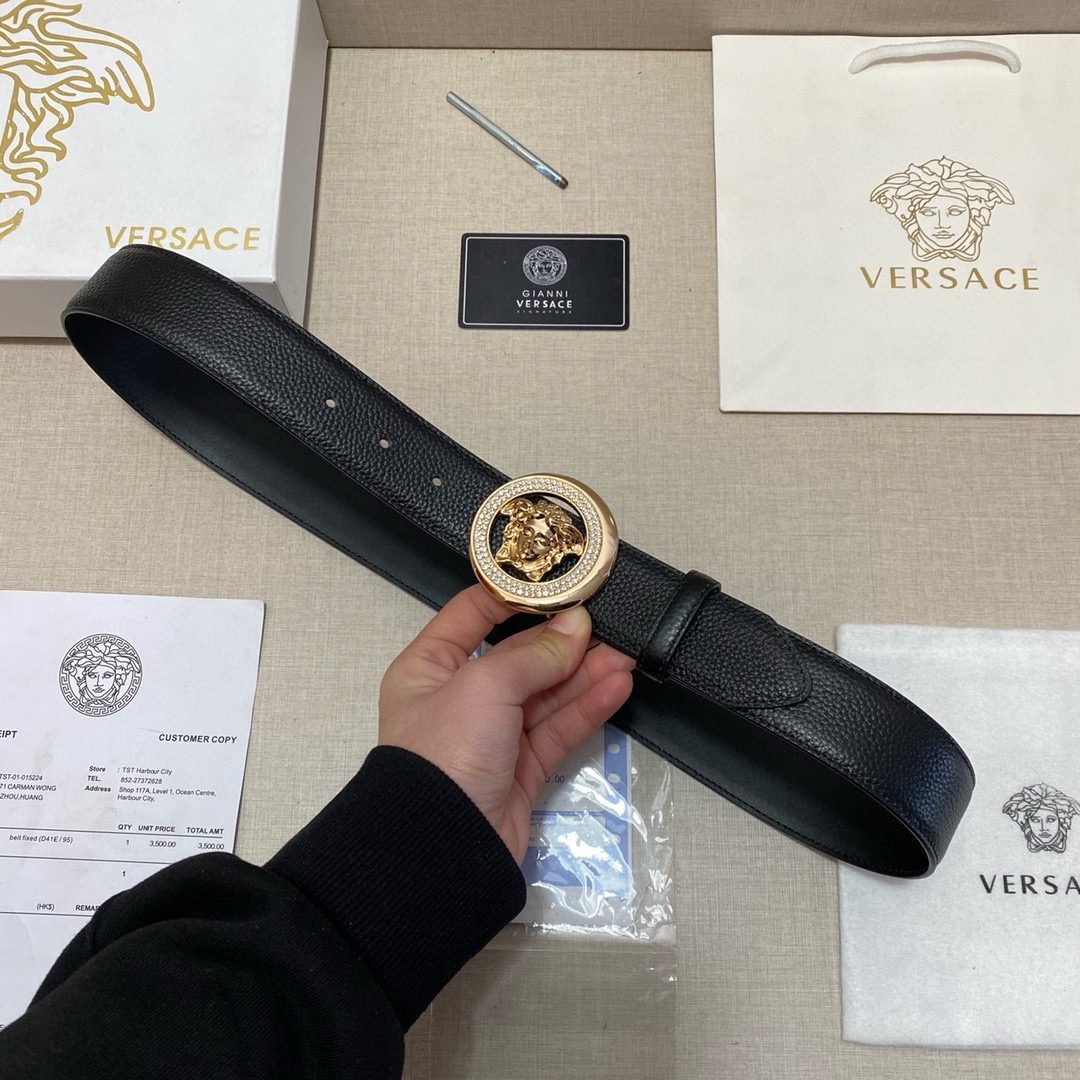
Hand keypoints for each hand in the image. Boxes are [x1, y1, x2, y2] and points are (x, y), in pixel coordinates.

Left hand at [378, 584, 635, 862]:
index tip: (558, 581)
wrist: (440, 851)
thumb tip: (576, 626)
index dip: (515, 596)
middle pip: (517, 656)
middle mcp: (458, 698)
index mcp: (429, 667)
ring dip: (583, 673)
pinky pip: (557, 729)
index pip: (473, 614)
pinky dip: (586, 708)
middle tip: (605, 623)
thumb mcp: (483, 687)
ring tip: (624, 654)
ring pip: (544, 693)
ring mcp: (491, 735)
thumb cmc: (443, 755)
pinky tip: (616, 686)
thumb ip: (533, 655)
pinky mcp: (520, 769)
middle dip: (562, 640)